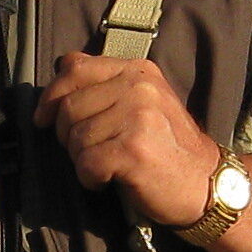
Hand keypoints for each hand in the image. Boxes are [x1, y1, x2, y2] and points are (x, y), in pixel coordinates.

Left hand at [31, 51, 222, 224]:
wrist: (207, 184)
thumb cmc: (169, 147)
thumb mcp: (145, 101)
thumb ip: (108, 83)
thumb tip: (62, 68)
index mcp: (138, 71)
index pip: (75, 67)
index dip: (52, 95)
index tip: (44, 117)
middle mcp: (139, 88)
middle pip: (68, 106)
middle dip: (68, 135)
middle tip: (90, 151)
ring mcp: (138, 117)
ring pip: (74, 137)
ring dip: (81, 159)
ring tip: (106, 166)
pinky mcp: (133, 150)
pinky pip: (86, 163)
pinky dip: (90, 178)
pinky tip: (108, 180)